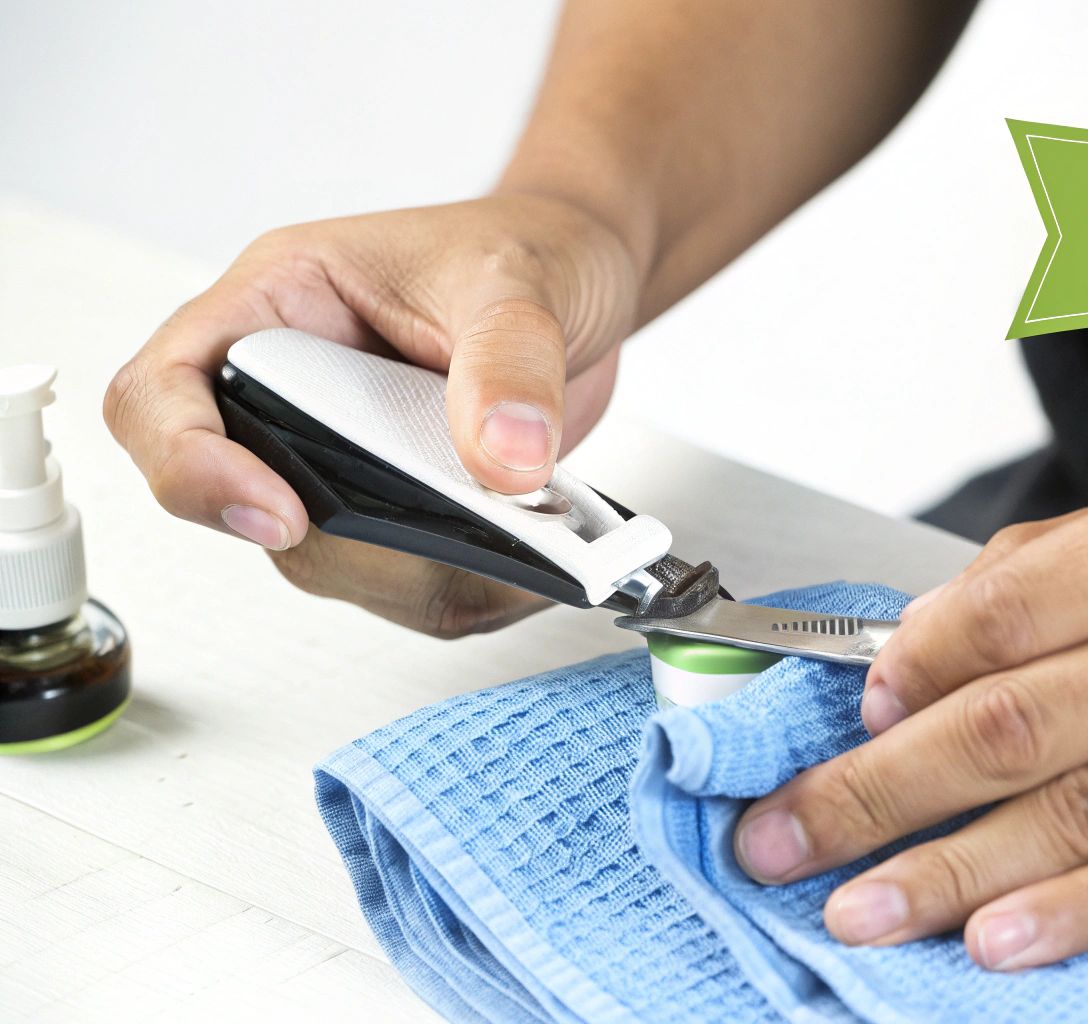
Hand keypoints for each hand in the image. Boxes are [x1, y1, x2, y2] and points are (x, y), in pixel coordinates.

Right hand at [104, 194, 643, 634]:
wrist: (582, 276)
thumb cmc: (524, 248)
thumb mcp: (518, 281)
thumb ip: (509, 362)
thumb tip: (504, 459)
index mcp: (276, 305)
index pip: (161, 394)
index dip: (190, 465)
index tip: (281, 512)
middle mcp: (290, 390)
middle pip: (240, 504)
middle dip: (340, 538)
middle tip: (444, 527)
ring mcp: (341, 460)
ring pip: (322, 561)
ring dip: (411, 573)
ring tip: (511, 542)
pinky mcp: (399, 509)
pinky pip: (400, 586)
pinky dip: (464, 590)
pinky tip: (525, 563)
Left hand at [732, 466, 1087, 968]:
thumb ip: (1084, 570)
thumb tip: (937, 639)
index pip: (1007, 605)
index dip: (903, 669)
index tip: (842, 717)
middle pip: (1017, 716)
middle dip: (879, 785)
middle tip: (785, 833)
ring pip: (1085, 806)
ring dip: (952, 868)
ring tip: (861, 907)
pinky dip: (1083, 912)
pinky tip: (1003, 940)